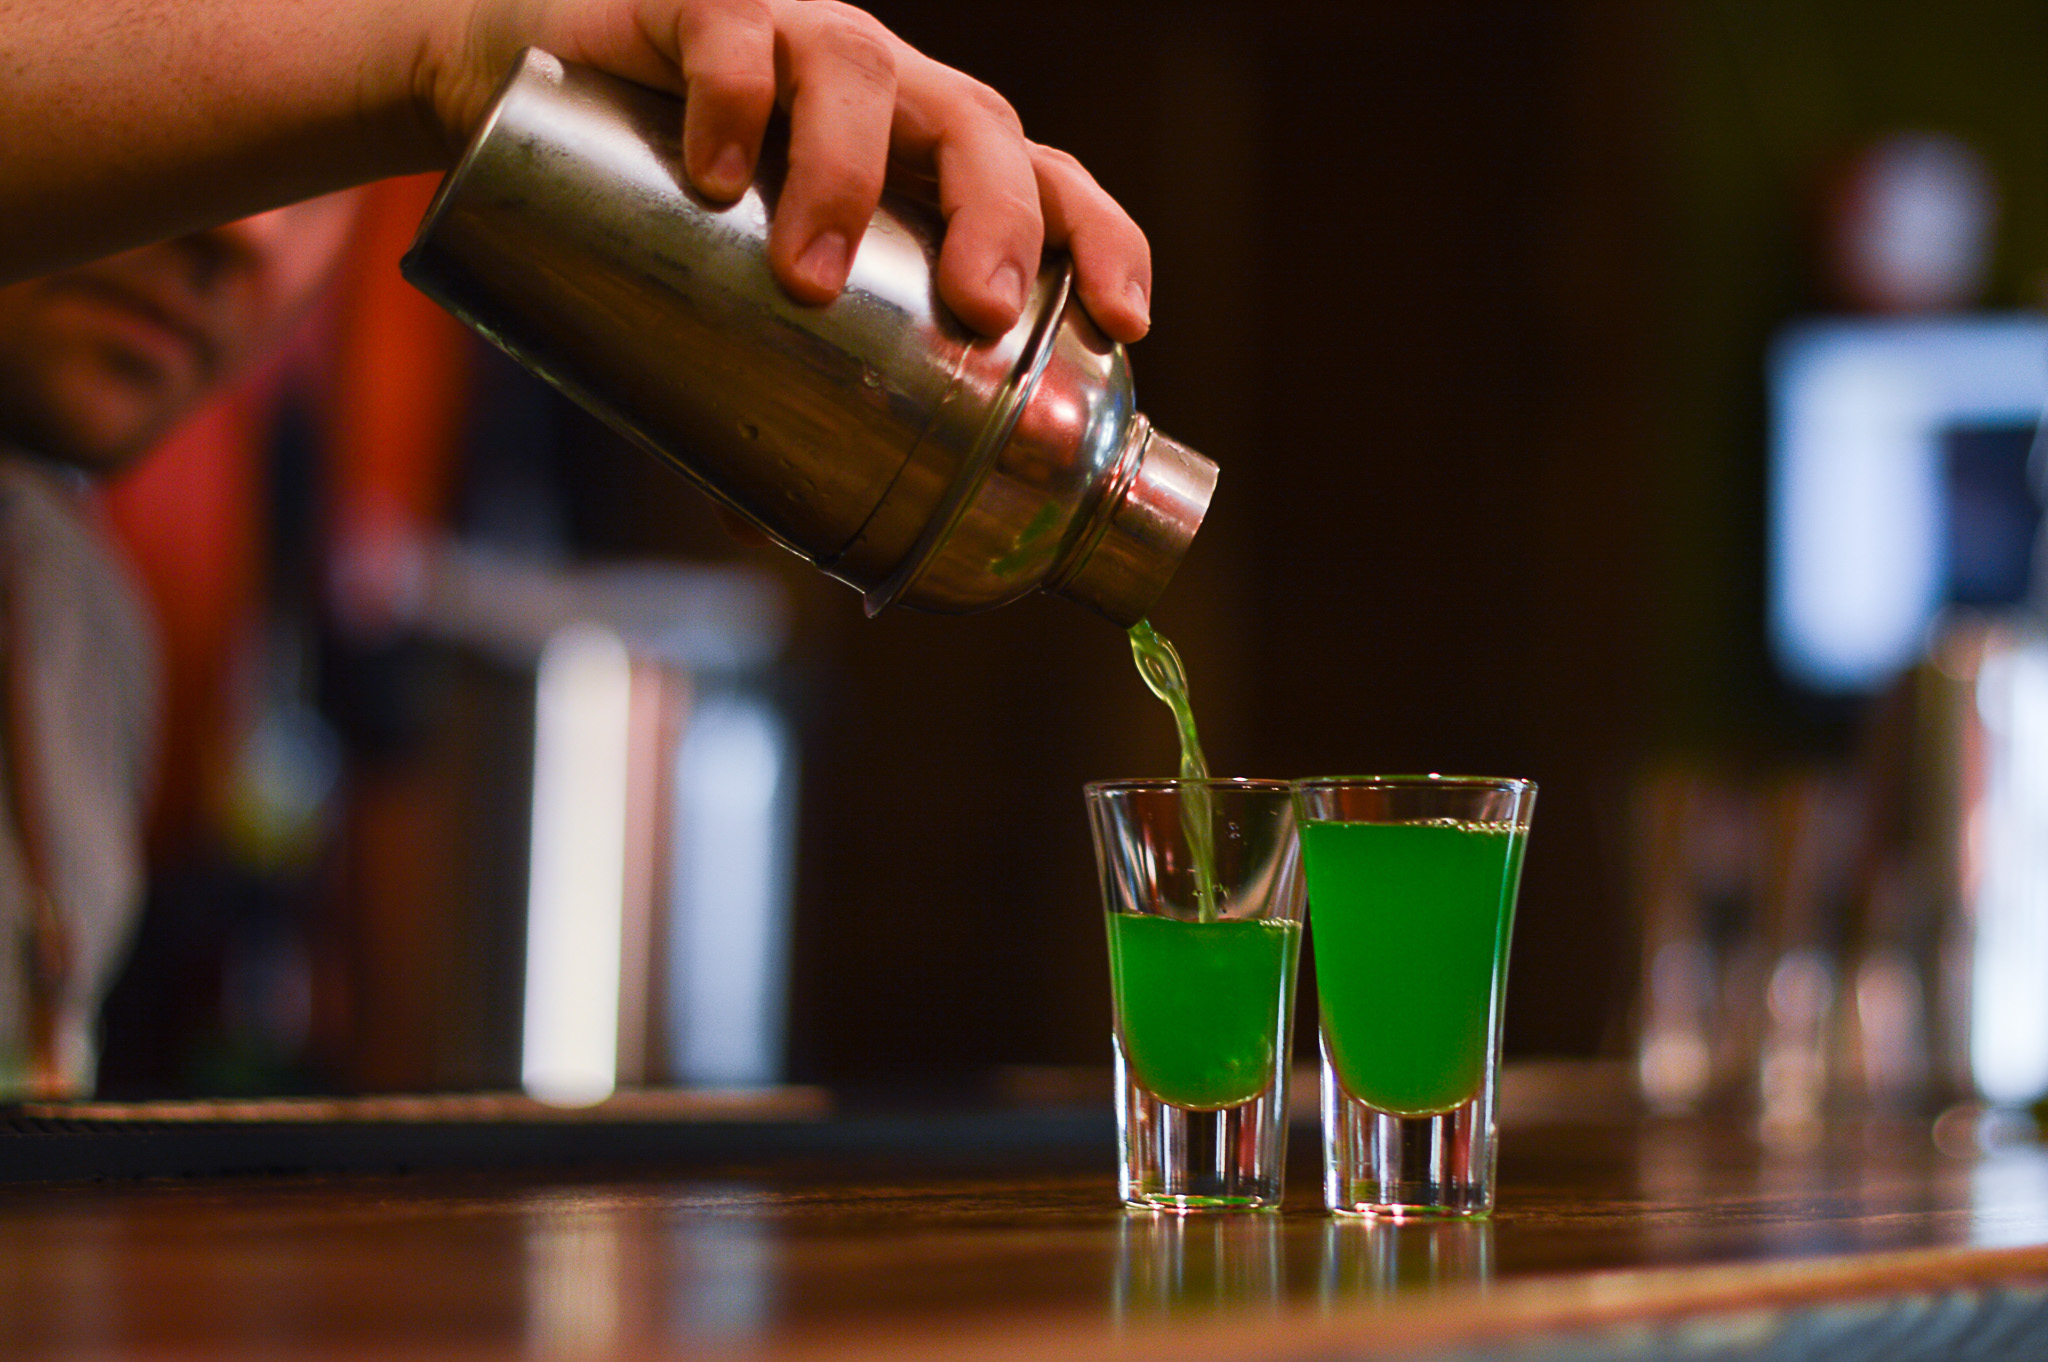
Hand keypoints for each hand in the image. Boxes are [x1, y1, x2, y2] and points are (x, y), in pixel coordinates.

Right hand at [428, 0, 1150, 340]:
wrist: (515, 83)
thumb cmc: (666, 200)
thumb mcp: (736, 302)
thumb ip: (759, 397)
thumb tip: (770, 532)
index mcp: (923, 161)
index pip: (1046, 182)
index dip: (1099, 240)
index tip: (1125, 322)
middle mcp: (881, 94)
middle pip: (977, 126)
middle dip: (995, 216)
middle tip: (978, 310)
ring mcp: (792, 38)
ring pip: (857, 70)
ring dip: (845, 176)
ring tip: (809, 281)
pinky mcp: (692, 7)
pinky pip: (730, 32)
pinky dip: (733, 97)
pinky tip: (717, 174)